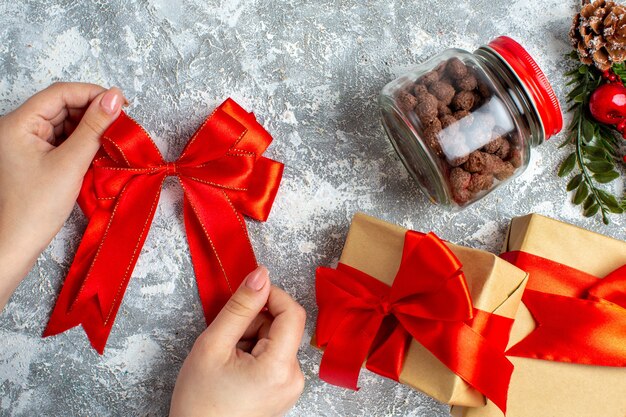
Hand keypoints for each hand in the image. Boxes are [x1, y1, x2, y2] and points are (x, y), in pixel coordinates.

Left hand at [0, 82, 125, 308]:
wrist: (18, 242)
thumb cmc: (37, 206)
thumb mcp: (71, 162)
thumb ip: (94, 127)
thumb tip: (115, 98)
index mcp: (18, 123)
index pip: (60, 93)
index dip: (92, 94)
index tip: (121, 103)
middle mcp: (18, 128)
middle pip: (63, 106)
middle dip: (93, 112)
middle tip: (122, 123)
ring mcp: (26, 142)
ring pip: (65, 123)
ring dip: (90, 128)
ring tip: (112, 138)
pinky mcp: (34, 156)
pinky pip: (62, 139)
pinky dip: (82, 142)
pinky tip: (98, 150)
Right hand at [170, 266, 305, 416]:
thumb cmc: (200, 403)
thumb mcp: (213, 345)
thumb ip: (240, 307)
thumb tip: (260, 275)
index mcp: (280, 368)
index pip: (293, 313)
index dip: (272, 295)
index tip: (248, 293)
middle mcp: (294, 379)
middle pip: (283, 327)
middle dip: (254, 323)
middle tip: (226, 341)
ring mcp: (290, 387)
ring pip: (277, 340)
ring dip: (253, 338)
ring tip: (228, 359)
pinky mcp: (283, 391)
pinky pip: (275, 357)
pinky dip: (255, 353)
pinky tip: (236, 369)